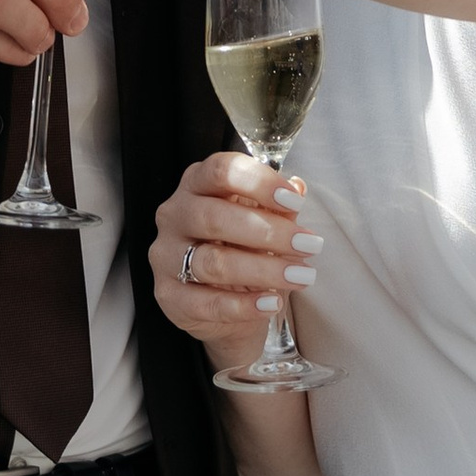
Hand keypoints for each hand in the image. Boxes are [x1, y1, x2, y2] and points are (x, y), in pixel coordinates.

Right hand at [151, 150, 320, 377]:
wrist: (222, 303)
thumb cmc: (241, 249)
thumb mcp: (262, 222)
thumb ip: (277, 207)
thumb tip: (298, 187)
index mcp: (196, 184)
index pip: (220, 171)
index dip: (259, 183)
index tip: (295, 202)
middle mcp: (174, 215)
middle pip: (214, 216)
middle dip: (268, 231)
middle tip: (308, 244)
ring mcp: (166, 257)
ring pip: (213, 262)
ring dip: (264, 269)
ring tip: (300, 275)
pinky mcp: (170, 297)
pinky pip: (208, 302)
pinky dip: (245, 305)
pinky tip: (273, 303)